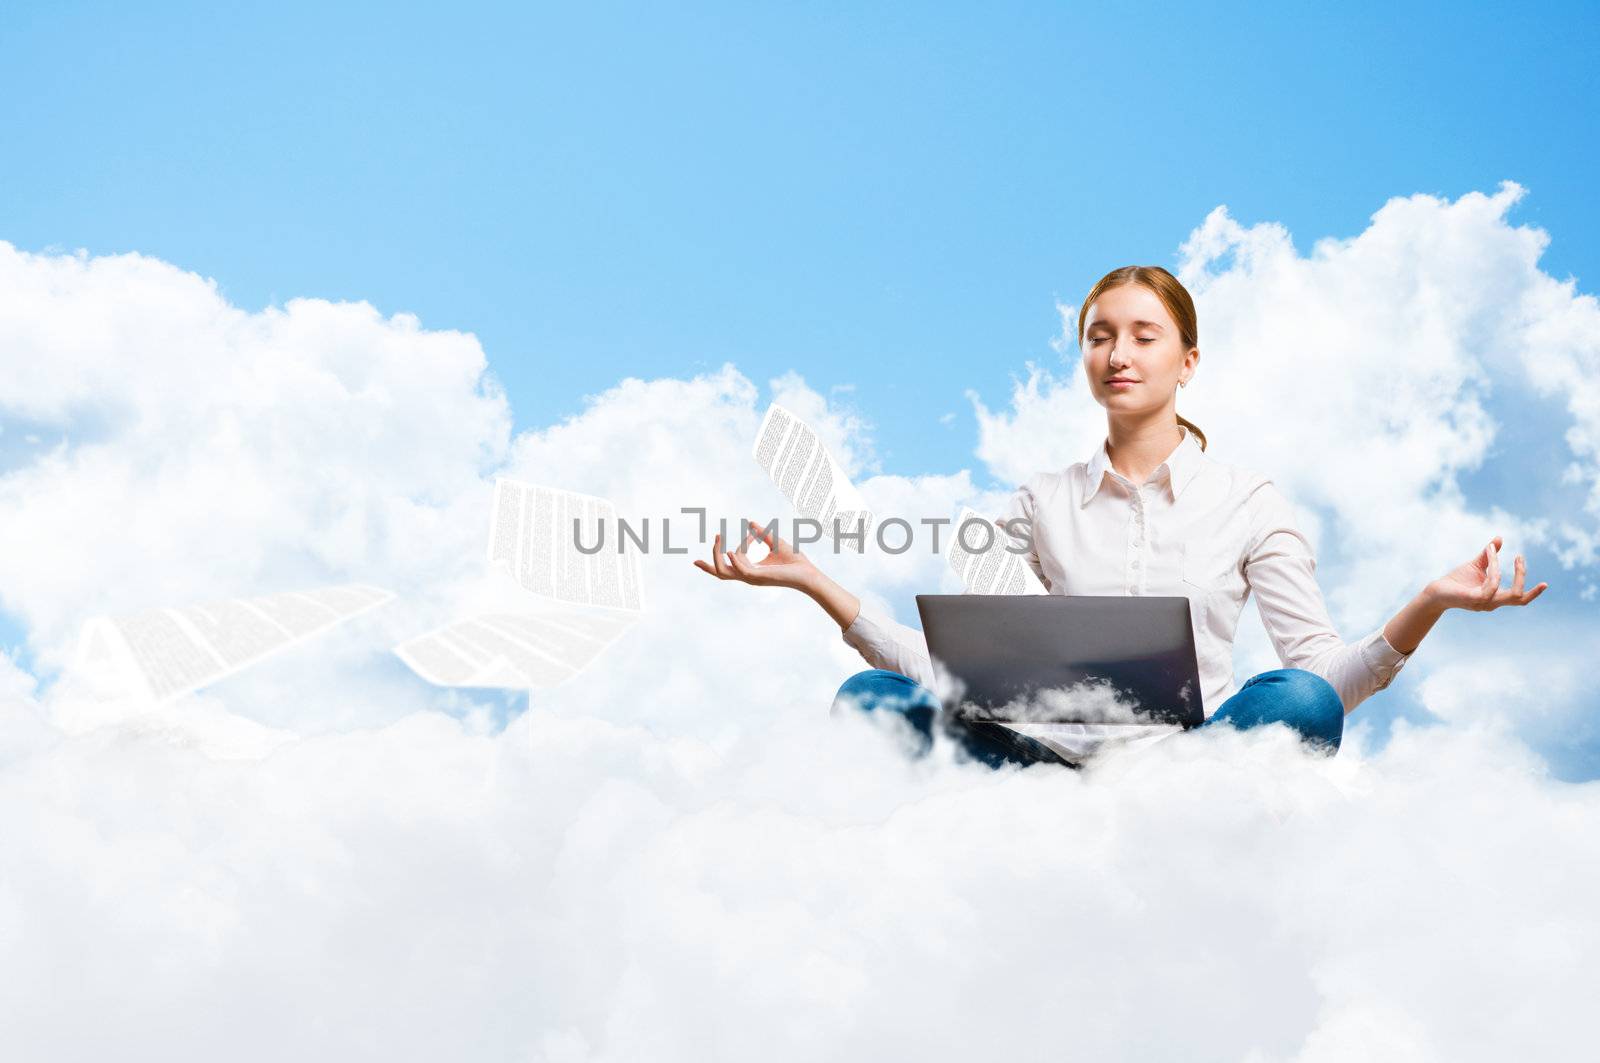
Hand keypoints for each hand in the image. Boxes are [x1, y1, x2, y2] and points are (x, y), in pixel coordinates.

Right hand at [693, 515, 820, 591]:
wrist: (808, 573)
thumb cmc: (794, 562)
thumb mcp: (775, 542)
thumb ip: (761, 534)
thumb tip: (749, 523)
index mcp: (750, 570)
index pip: (730, 562)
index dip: (732, 547)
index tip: (750, 534)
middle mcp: (748, 576)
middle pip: (720, 574)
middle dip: (707, 565)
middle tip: (700, 554)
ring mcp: (752, 578)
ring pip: (724, 572)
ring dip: (718, 555)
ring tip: (717, 539)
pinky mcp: (759, 578)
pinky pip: (740, 571)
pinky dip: (734, 560)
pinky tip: (730, 551)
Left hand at [1427, 535, 1547, 611]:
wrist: (1436, 591)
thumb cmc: (1457, 580)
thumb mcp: (1477, 565)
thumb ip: (1490, 555)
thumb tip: (1499, 538)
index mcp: (1496, 597)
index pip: (1520, 600)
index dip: (1534, 594)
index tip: (1545, 583)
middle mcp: (1492, 603)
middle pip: (1518, 597)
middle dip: (1522, 576)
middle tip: (1519, 557)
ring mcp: (1483, 602)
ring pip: (1504, 588)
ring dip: (1499, 565)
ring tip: (1491, 549)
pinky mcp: (1473, 599)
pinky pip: (1491, 585)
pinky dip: (1493, 569)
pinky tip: (1488, 555)